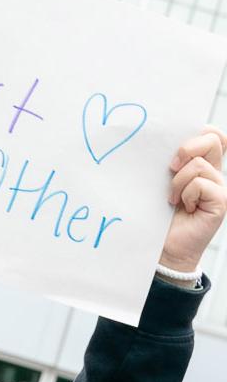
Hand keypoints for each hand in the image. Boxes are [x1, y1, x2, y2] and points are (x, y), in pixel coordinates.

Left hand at [158, 126, 226, 274]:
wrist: (164, 249)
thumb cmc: (160, 217)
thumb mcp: (162, 184)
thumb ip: (171, 163)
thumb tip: (162, 141)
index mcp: (202, 165)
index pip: (213, 134)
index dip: (199, 132)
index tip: (175, 151)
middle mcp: (214, 173)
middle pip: (213, 139)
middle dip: (187, 149)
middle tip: (171, 168)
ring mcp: (219, 187)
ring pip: (200, 164)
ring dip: (178, 181)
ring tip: (172, 200)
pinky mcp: (220, 201)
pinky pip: (200, 184)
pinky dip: (186, 194)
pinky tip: (184, 208)